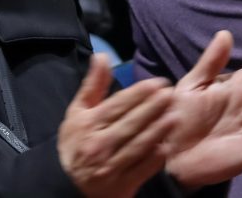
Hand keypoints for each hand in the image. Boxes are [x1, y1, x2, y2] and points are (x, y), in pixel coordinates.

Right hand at [58, 54, 175, 197]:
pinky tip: (167, 144)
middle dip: (153, 107)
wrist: (66, 184)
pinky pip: (141, 169)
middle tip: (171, 93)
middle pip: (130, 123)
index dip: (138, 93)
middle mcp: (98, 145)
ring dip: (158, 130)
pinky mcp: (121, 185)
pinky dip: (154, 157)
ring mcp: (110, 166)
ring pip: (138, 145)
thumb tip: (102, 56)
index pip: (117, 105)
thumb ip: (93, 84)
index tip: (158, 82)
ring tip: (175, 115)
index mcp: (88, 124)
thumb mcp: (78, 112)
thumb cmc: (76, 142)